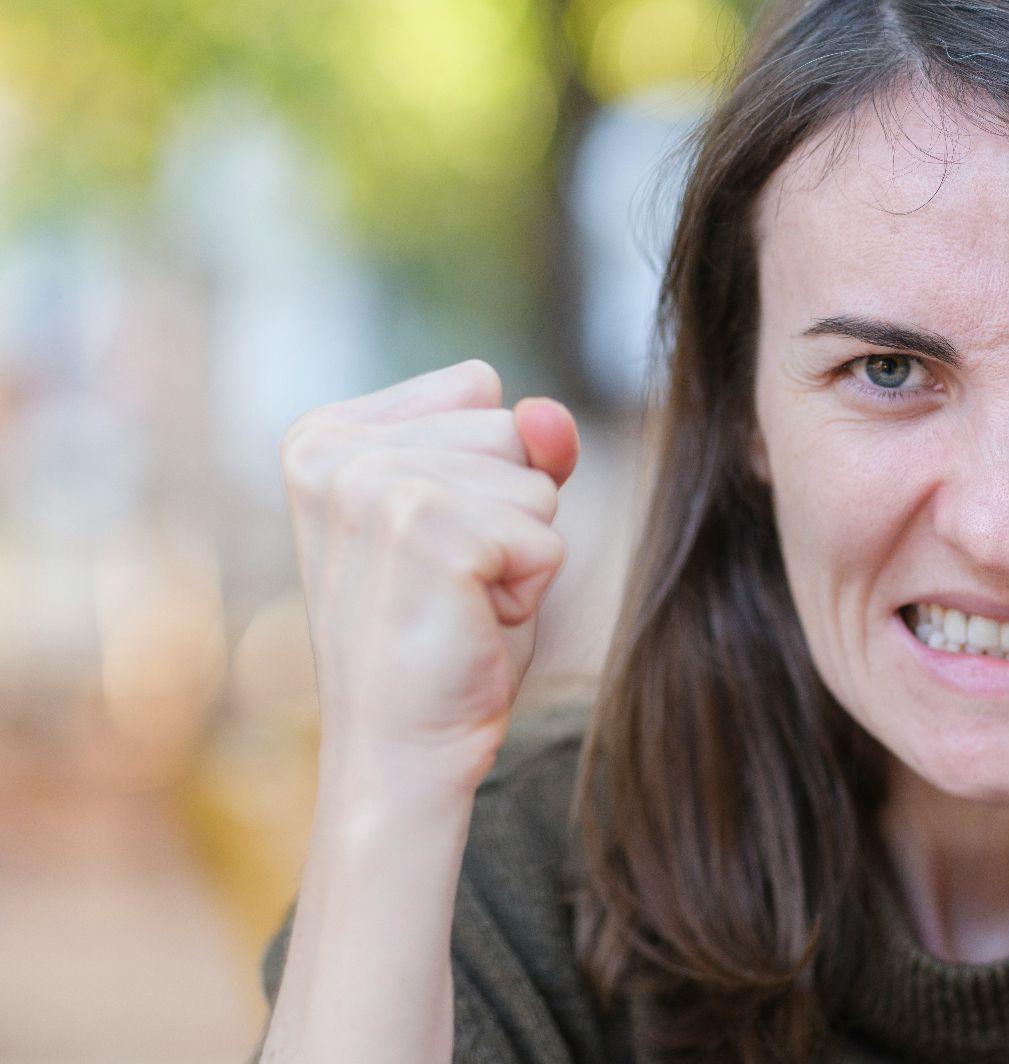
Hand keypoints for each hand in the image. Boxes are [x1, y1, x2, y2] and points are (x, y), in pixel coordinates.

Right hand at [279, 359, 579, 792]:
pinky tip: (471, 623)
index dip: (488, 476)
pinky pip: (547, 536)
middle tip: (448, 585)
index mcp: (325, 434)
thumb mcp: (484, 516)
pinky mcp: (426, 531)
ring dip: (520, 552)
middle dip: (508, 512)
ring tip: (455, 603)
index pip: (479, 390)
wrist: (401, 751)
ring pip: (536, 480)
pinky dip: (530, 589)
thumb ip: (524, 446)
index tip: (432, 545)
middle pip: (510, 429)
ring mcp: (373, 488)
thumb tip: (549, 414)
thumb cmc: (442, 637)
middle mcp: (334, 451)